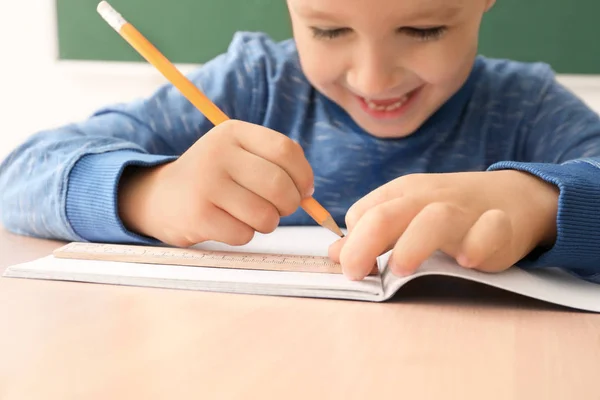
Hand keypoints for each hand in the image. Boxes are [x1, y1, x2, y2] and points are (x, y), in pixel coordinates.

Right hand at [118, 119, 313, 245]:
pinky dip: (244, 234)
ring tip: (251, 215)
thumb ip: (276, 164)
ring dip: (267, 222)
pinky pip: (244, 234)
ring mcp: (206, 184)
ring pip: (265, 215)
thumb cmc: (215, 178)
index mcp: (233, 132)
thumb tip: (309, 193)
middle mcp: (218, 153)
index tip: (304, 190)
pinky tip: (228, 224)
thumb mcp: (239, 155)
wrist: (162, 197)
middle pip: (279, 185)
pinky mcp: (198, 216)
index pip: (286, 150)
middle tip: (281, 209)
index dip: (303, 175)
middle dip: (289, 204)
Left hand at [328, 171, 558, 279]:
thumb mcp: (407, 217)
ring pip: (435, 218)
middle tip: (356, 274)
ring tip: (400, 268)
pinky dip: (477, 243)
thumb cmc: (450, 211)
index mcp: (402, 194)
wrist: (512, 197)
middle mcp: (428, 198)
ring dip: (413, 243)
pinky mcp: (499, 225)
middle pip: (388, 214)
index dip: (351, 243)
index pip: (364, 213)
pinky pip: (490, 229)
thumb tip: (334, 255)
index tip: (351, 269)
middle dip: (364, 244)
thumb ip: (371, 236)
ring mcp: (464, 210)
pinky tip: (466, 261)